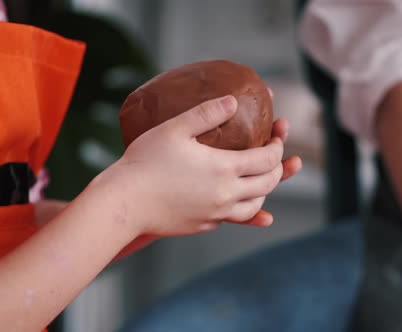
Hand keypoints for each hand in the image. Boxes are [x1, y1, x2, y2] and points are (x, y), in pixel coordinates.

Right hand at [102, 95, 283, 236]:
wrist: (124, 202)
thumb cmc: (145, 162)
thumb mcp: (175, 128)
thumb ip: (206, 113)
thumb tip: (233, 101)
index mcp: (224, 168)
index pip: (268, 159)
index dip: (278, 146)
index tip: (276, 135)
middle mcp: (226, 195)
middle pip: (268, 184)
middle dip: (278, 168)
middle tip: (273, 154)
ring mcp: (216, 213)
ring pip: (255, 205)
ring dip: (264, 190)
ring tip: (259, 176)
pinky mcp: (204, 225)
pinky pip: (233, 218)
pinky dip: (243, 206)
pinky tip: (235, 198)